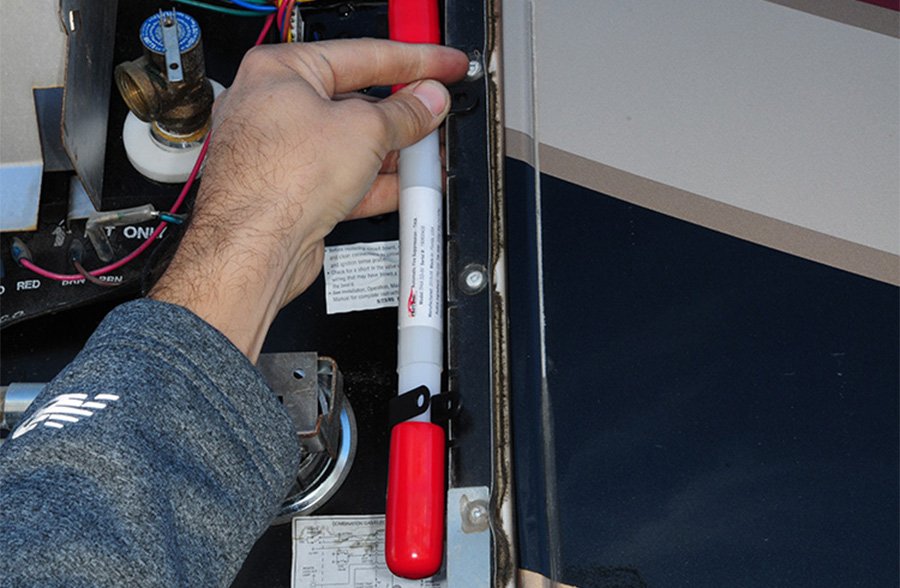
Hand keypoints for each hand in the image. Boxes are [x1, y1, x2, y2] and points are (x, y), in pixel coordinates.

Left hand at [149, 39, 468, 360]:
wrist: (252, 247)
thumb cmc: (277, 180)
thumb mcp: (364, 130)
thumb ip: (404, 113)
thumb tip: (426, 101)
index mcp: (279, 70)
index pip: (361, 54)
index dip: (413, 59)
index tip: (443, 64)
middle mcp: (273, 108)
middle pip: (355, 102)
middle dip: (402, 114)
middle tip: (437, 113)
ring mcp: (280, 154)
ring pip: (350, 146)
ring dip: (393, 154)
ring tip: (429, 157)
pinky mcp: (290, 192)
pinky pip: (342, 180)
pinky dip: (375, 183)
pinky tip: (406, 188)